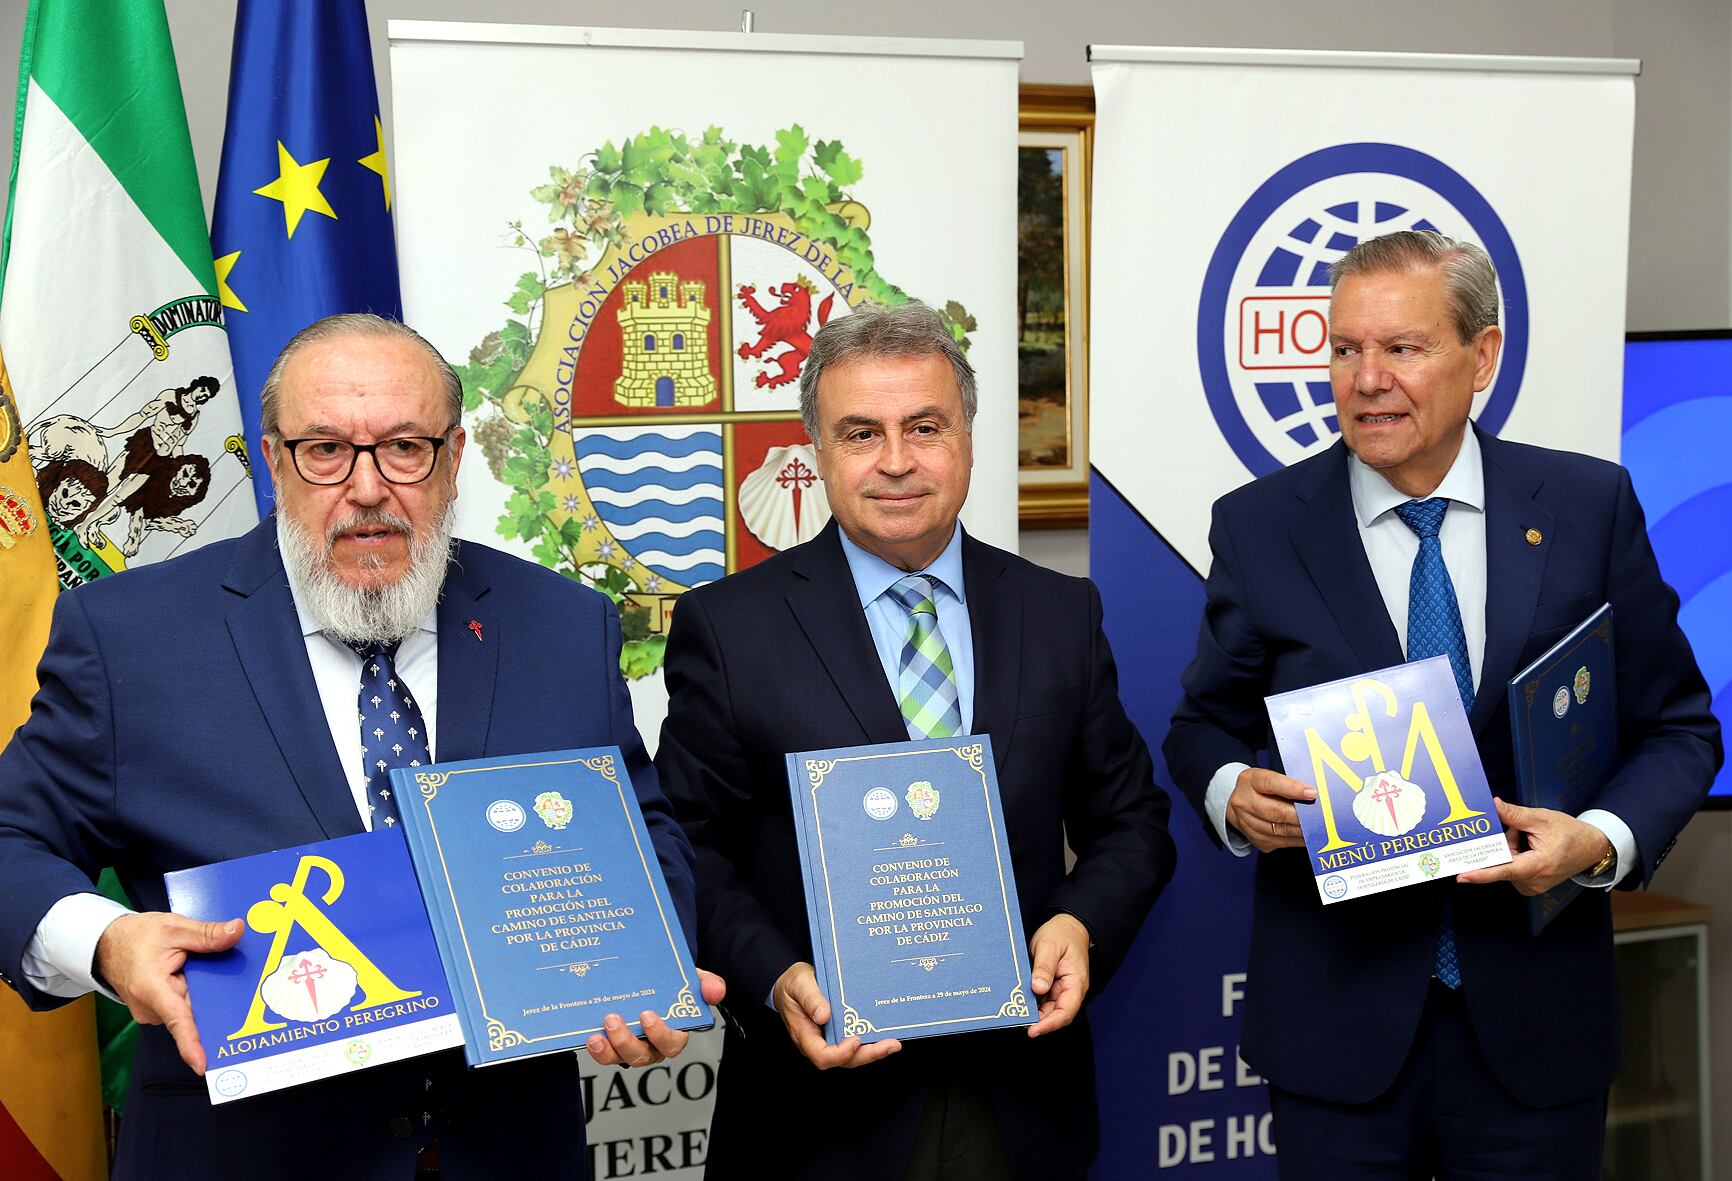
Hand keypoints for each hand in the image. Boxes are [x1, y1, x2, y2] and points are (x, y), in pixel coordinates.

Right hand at [95, 912, 243, 1074]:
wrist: (108, 945)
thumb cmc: (136, 937)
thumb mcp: (174, 928)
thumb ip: (206, 933)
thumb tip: (237, 931)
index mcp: (151, 989)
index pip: (176, 1020)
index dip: (190, 1044)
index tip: (203, 1064)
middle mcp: (151, 1009)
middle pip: (194, 1013)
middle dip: (219, 1002)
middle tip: (246, 987)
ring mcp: (154, 1013)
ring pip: (192, 1009)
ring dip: (208, 995)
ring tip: (223, 973)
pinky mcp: (159, 1011)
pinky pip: (186, 1007)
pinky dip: (198, 994)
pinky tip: (209, 979)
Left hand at [586, 969, 726, 1067]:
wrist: (649, 978)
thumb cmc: (673, 984)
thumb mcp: (692, 979)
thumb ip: (707, 983)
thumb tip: (716, 992)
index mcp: (674, 1033)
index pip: (671, 1043)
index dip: (659, 1034)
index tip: (647, 1016)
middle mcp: (652, 1045)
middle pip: (642, 1056)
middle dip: (626, 1042)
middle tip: (613, 1020)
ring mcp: (630, 1046)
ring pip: (620, 1059)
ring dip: (608, 1051)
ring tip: (596, 1035)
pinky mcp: (611, 1044)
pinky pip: (605, 1054)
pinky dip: (597, 1049)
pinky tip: (590, 1037)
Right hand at [771, 961, 899, 1068]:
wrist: (790, 984)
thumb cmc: (792, 985)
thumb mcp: (799, 984)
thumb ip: (810, 999)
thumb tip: (824, 1015)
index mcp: (804, 1034)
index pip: (822, 1056)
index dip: (840, 1053)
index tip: (856, 1039)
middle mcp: (818, 1042)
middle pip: (843, 1060)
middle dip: (868, 1054)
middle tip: (891, 1045)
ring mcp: (829, 1040)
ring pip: (852, 1055)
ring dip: (873, 1051)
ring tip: (894, 1043)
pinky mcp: (838, 1033)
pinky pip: (854, 1044)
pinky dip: (870, 1041)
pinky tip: (886, 1034)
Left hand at [1027, 913, 1090, 1036]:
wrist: (1067, 925)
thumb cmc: (1062, 933)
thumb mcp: (1050, 946)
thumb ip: (1044, 967)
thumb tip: (1038, 989)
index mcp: (1076, 983)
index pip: (1066, 1011)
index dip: (1049, 1024)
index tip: (1033, 1030)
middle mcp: (1070, 990)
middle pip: (1056, 1014)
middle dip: (1038, 1022)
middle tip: (1016, 1022)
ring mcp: (1061, 989)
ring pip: (1048, 1009)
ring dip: (1033, 1014)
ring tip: (1014, 1014)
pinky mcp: (1052, 986)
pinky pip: (1042, 1000)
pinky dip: (1032, 1003)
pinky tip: (1018, 1002)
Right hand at [1225, 767, 1315, 852]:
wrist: (1240, 804)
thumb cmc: (1261, 788)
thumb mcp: (1270, 777)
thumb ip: (1288, 783)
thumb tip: (1313, 792)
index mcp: (1250, 781)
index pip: (1271, 784)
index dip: (1293, 789)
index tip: (1312, 794)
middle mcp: (1244, 802)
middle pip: (1276, 812)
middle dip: (1301, 815)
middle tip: (1320, 815)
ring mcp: (1247, 823)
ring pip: (1280, 830)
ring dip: (1302, 830)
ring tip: (1318, 826)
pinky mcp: (1255, 839)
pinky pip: (1281, 842)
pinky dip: (1298, 839)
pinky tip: (1308, 835)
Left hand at [1456, 798, 1613, 895]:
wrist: (1592, 848)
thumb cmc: (1571, 834)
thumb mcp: (1542, 819)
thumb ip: (1515, 815)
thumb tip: (1494, 806)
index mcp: (1539, 865)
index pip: (1505, 870)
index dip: (1482, 874)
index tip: (1463, 877)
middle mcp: (1535, 881)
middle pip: (1502, 862)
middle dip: (1504, 843)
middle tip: (1515, 829)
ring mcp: (1533, 886)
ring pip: (1506, 864)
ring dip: (1510, 849)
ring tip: (1527, 836)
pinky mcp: (1531, 885)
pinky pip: (1512, 868)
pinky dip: (1515, 855)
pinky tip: (1527, 844)